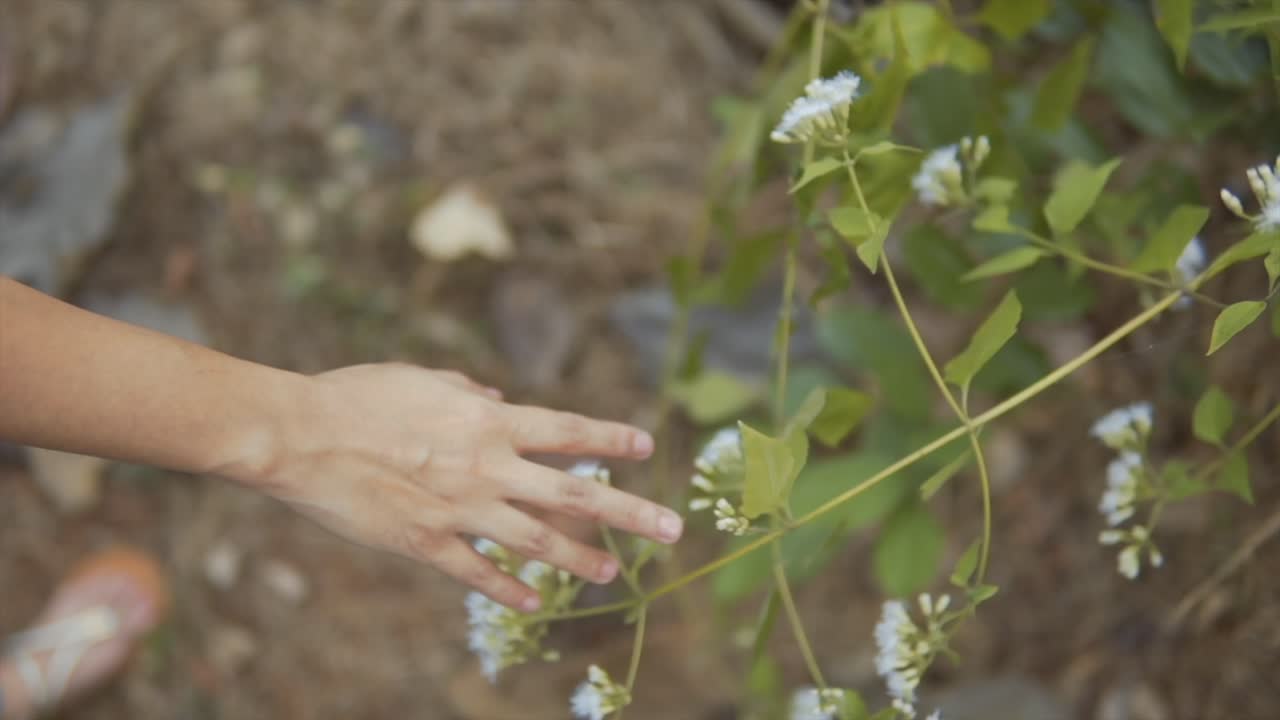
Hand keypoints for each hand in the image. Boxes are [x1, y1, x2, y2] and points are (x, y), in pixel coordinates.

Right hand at [243, 363, 682, 611]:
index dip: (610, 438)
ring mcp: (459, 509)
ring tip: (613, 572)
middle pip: (572, 494)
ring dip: (579, 558)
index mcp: (488, 420)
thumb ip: (468, 388)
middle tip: (672, 529)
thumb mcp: (421, 377)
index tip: (646, 445)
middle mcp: (486, 466)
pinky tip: (531, 602)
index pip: (567, 431)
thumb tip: (500, 397)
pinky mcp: (424, 542)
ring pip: (536, 540)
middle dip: (628, 512)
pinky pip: (476, 571)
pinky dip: (506, 588)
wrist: (301, 435)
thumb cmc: (358, 395)